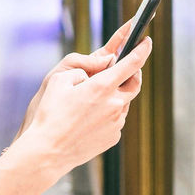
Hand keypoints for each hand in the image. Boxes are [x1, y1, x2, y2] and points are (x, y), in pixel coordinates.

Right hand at [23, 36, 151, 172]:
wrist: (48, 152)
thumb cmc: (50, 115)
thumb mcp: (58, 80)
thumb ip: (80, 70)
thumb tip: (91, 74)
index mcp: (102, 87)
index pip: (131, 63)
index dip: (142, 50)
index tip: (147, 42)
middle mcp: (114, 105)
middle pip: (134, 84)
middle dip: (133, 73)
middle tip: (125, 68)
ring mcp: (116, 123)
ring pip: (124, 103)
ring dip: (116, 96)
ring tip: (95, 98)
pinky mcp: (113, 137)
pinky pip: (116, 120)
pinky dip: (109, 113)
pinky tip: (90, 118)